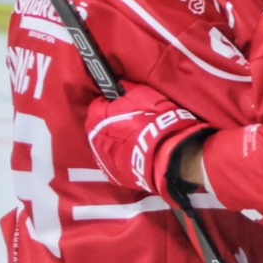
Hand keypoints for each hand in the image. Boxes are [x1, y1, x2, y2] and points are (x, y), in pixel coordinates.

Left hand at [85, 82, 210, 198]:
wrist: (168, 155)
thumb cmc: (155, 120)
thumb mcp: (144, 94)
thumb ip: (127, 89)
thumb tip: (120, 86)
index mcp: (98, 118)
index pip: (98, 104)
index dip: (112, 103)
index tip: (124, 104)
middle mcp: (94, 140)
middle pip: (99, 127)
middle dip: (111, 123)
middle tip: (131, 122)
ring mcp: (103, 160)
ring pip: (105, 146)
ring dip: (115, 141)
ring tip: (135, 140)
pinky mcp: (114, 176)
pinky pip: (114, 162)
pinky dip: (122, 157)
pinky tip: (136, 154)